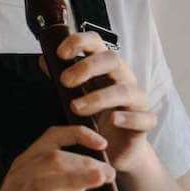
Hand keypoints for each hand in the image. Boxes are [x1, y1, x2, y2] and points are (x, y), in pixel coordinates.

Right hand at [0, 124, 115, 190]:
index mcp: (26, 166)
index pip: (51, 138)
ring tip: (98, 180)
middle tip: (109, 173)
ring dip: (72, 180)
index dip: (78, 135)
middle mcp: (19, 180)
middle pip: (52, 159)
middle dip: (85, 162)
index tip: (102, 143)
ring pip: (42, 184)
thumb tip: (94, 172)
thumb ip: (65, 183)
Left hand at [40, 31, 157, 173]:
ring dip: (99, 97)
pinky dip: (129, 118)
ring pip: (125, 90)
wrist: (115, 148)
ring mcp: (137, 100)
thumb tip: (44, 60)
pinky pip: (144, 118)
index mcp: (106, 67)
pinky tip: (113, 120)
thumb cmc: (95, 116)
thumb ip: (63, 78)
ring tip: (76, 107)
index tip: (60, 53)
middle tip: (65, 81)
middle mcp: (124, 78)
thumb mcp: (75, 95)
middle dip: (87, 67)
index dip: (80, 42)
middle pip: (112, 60)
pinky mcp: (145, 123)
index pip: (97, 43)